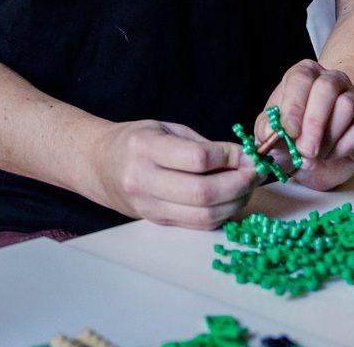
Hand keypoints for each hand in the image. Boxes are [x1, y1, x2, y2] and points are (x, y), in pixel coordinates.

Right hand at [87, 119, 257, 228]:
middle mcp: (144, 180)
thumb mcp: (165, 128)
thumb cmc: (133, 141)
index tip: (245, 154)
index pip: (197, 159)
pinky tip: (229, 199)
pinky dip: (221, 214)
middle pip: (203, 194)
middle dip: (239, 184)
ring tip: (246, 187)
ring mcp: (150, 207)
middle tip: (255, 173)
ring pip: (204, 216)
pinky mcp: (157, 223)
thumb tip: (242, 158)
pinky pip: (197, 225)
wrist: (98, 165)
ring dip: (235, 203)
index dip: (229, 158)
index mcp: (145, 148)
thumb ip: (202, 144)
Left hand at [257, 60, 353, 190]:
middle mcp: (330, 80)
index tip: (289, 131)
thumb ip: (267, 130)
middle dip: (314, 122)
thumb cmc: (292, 136)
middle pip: (327, 88)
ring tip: (313, 155)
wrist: (316, 158)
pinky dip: (343, 147)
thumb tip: (272, 130)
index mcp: (303, 75)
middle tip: (304, 150)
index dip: (294, 105)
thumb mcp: (271, 132)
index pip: (301, 78)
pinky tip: (329, 154)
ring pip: (346, 107)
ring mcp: (352, 98)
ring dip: (327, 138)